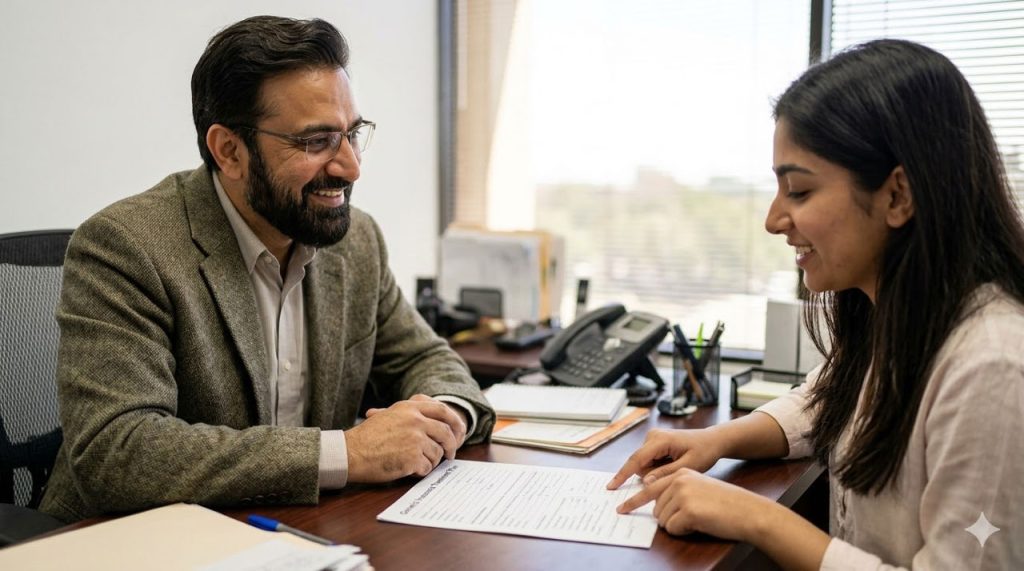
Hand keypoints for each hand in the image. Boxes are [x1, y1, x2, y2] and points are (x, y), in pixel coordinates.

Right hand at [347, 394, 464, 482]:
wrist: (351, 452)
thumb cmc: (366, 437)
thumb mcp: (389, 415)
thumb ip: (411, 414)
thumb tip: (434, 420)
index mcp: (410, 408)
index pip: (443, 410)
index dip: (455, 422)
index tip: (459, 432)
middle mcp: (416, 420)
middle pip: (446, 433)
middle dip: (451, 446)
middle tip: (449, 455)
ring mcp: (415, 438)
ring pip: (437, 453)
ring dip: (431, 461)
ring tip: (416, 463)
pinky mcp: (413, 457)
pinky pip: (427, 467)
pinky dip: (421, 471)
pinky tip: (410, 470)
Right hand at [606, 428, 722, 489]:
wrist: (712, 440)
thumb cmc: (704, 452)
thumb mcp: (688, 466)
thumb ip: (665, 474)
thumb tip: (645, 482)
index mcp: (660, 440)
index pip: (636, 460)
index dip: (623, 474)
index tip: (611, 487)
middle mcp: (652, 436)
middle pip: (640, 464)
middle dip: (653, 474)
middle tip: (675, 470)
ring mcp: (652, 438)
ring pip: (644, 464)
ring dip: (656, 471)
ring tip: (676, 465)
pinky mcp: (654, 442)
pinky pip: (648, 461)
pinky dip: (658, 467)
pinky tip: (673, 462)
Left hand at [616, 468, 771, 540]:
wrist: (748, 511)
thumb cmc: (727, 503)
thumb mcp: (700, 489)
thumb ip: (677, 491)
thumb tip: (656, 507)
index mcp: (681, 473)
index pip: (650, 487)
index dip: (634, 501)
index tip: (621, 508)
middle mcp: (679, 479)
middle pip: (656, 507)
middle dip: (670, 518)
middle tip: (693, 516)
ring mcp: (682, 493)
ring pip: (663, 519)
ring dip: (678, 525)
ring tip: (700, 518)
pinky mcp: (687, 509)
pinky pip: (672, 528)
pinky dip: (683, 531)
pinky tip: (700, 523)